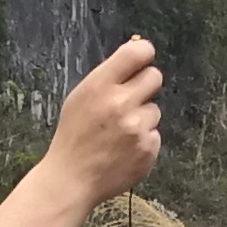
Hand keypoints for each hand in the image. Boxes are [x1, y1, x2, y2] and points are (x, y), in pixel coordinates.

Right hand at [46, 36, 164, 207]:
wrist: (71, 180)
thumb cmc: (74, 136)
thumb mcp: (80, 97)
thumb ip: (109, 74)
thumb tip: (138, 46)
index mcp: (100, 86)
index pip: (137, 53)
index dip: (143, 53)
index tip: (140, 61)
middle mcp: (121, 104)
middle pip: (155, 76)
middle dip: (145, 86)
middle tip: (129, 100)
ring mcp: (137, 129)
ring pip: (154, 110)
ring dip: (142, 118)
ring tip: (119, 134)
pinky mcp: (148, 150)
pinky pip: (155, 135)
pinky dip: (143, 141)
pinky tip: (123, 150)